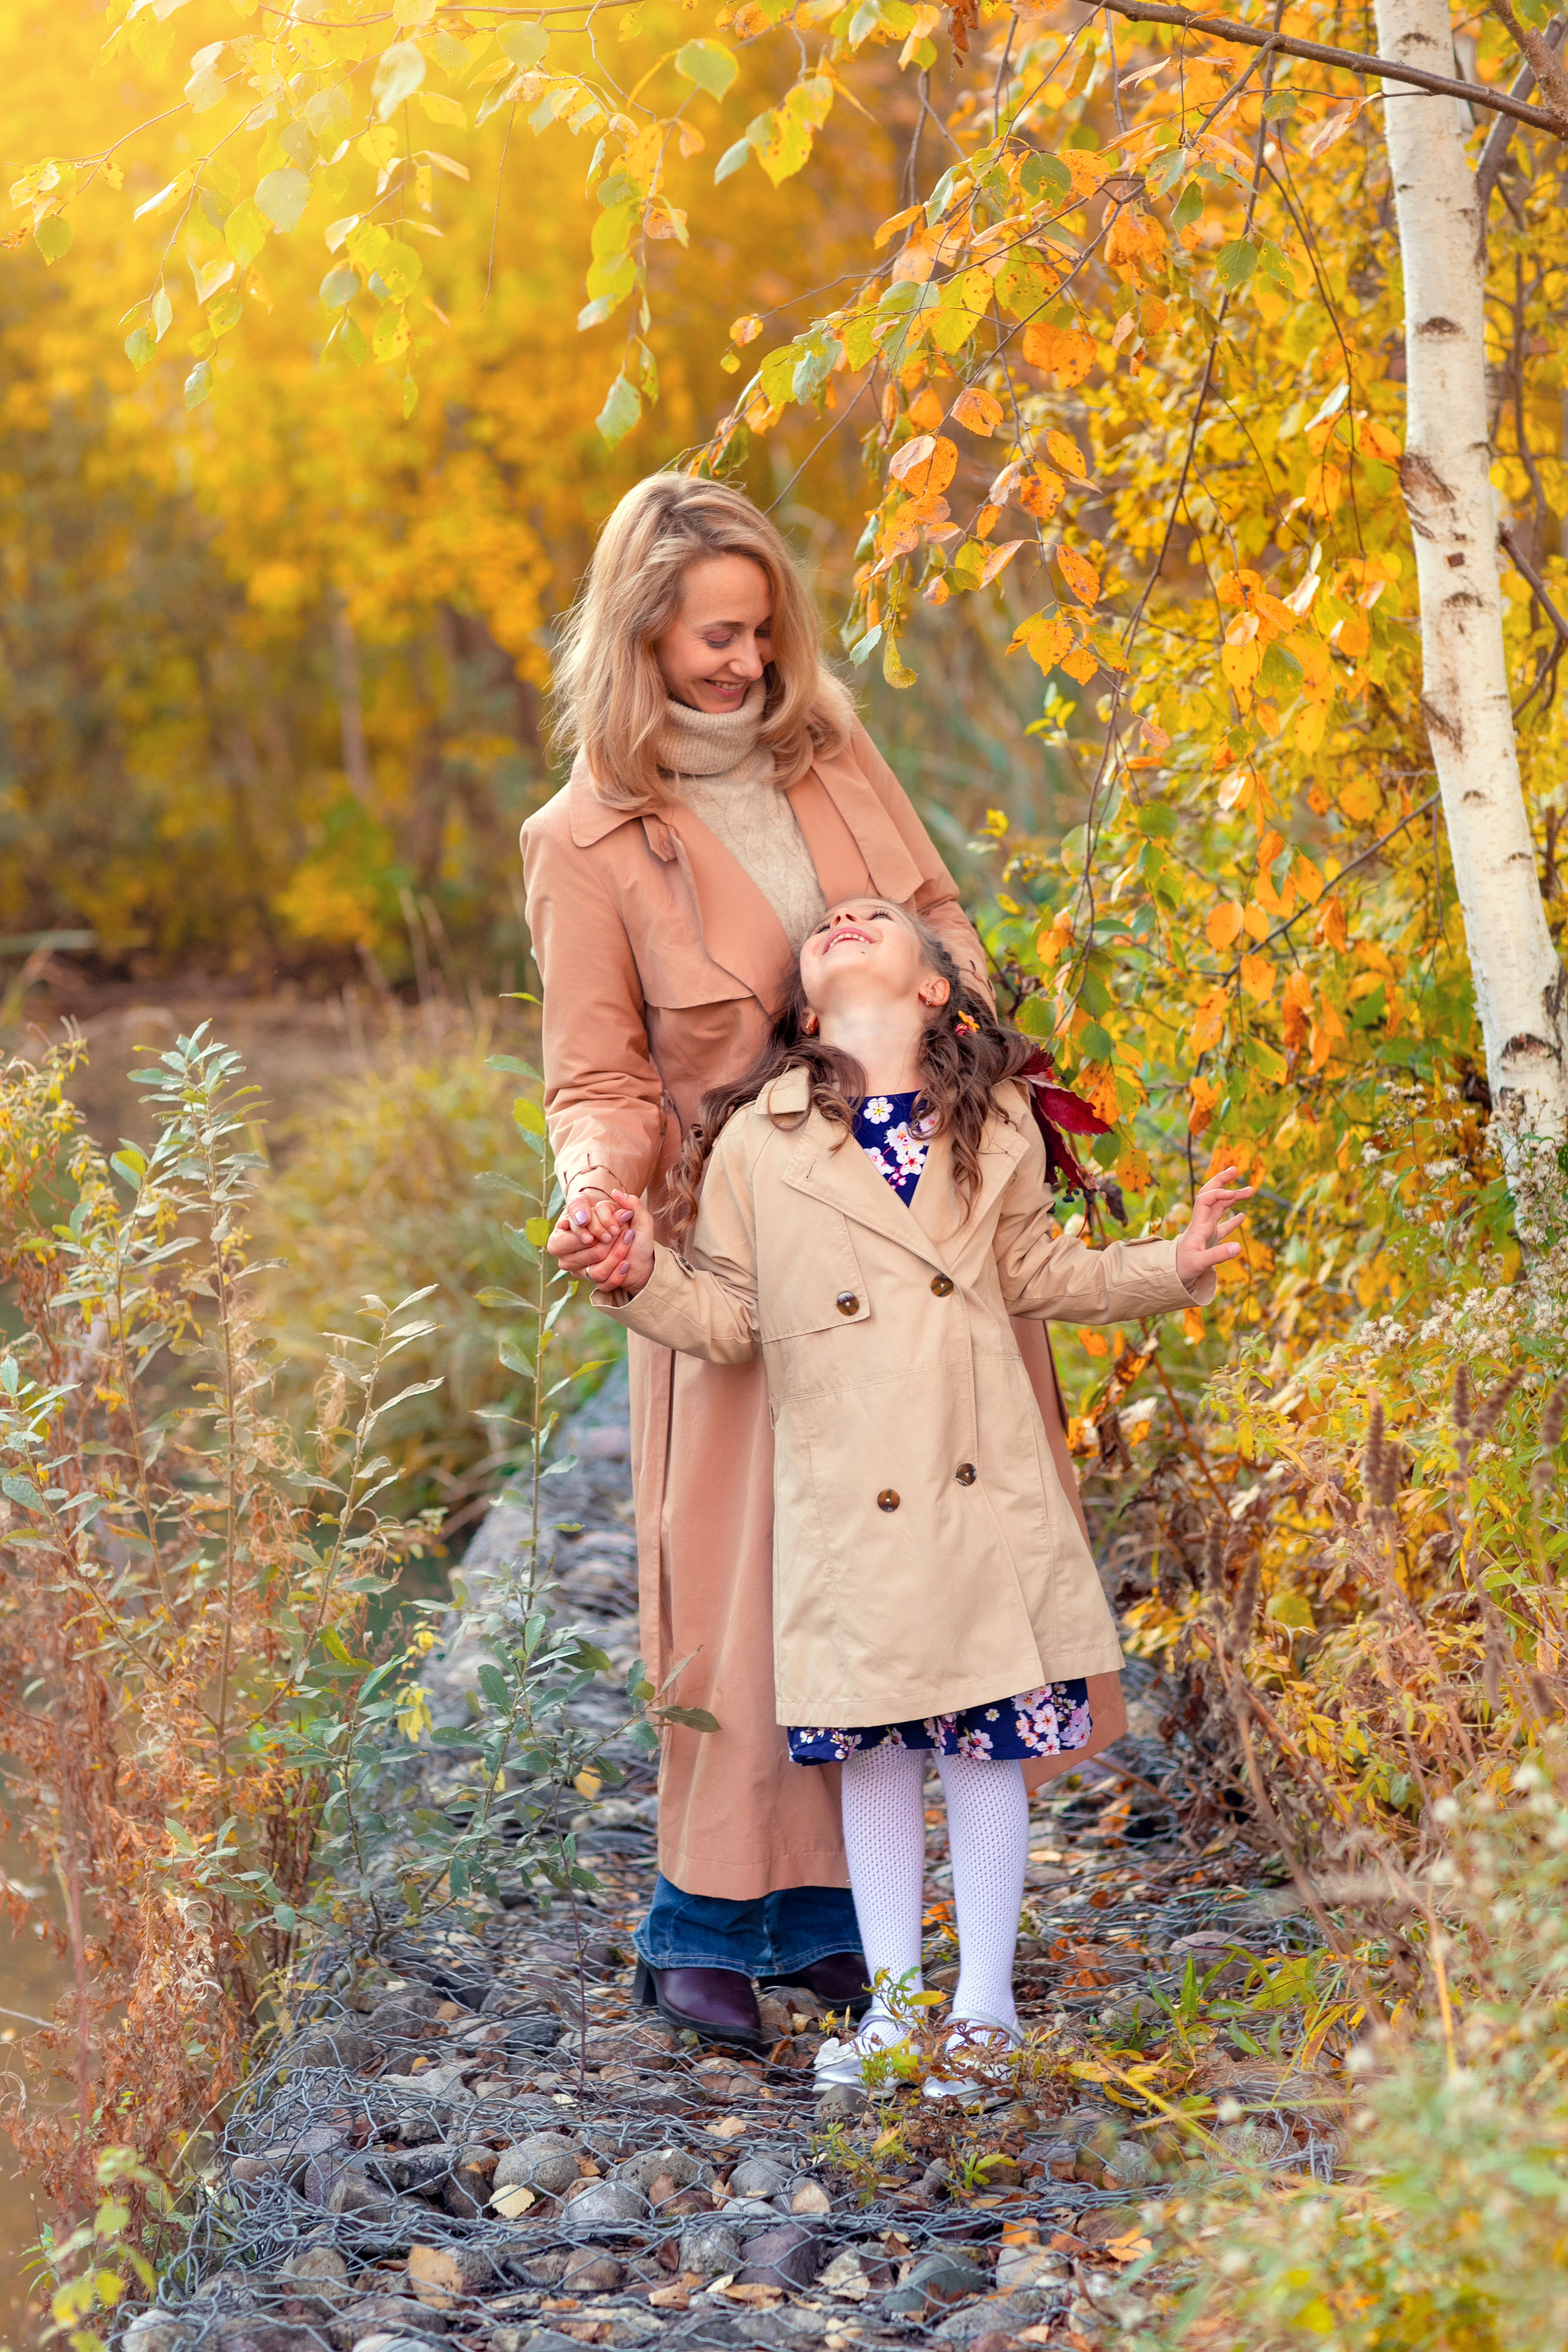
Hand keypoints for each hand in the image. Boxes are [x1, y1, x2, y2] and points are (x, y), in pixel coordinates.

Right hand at [547, 1189, 630, 1277]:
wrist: (626, 1231)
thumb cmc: (607, 1214)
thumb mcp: (592, 1203)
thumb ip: (580, 1206)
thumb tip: (582, 1218)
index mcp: (558, 1239)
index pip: (575, 1238)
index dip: (595, 1230)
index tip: (611, 1226)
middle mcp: (565, 1258)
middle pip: (592, 1253)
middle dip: (611, 1241)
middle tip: (625, 1229)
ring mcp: (579, 1271)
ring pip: (598, 1271)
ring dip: (618, 1253)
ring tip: (628, 1238)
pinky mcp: (594, 1282)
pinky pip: (605, 1283)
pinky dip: (619, 1273)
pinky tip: (626, 1263)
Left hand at [1175, 1167, 1253, 1286]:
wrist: (1170, 1276)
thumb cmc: (1181, 1269)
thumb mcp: (1198, 1264)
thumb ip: (1218, 1255)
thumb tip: (1239, 1247)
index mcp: (1198, 1225)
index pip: (1205, 1199)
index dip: (1219, 1193)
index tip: (1233, 1193)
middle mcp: (1202, 1223)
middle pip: (1210, 1195)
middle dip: (1221, 1181)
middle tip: (1235, 1169)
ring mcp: (1206, 1230)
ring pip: (1219, 1208)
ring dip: (1233, 1197)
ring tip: (1251, 1190)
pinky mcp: (1210, 1240)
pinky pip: (1223, 1226)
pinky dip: (1233, 1219)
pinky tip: (1243, 1215)